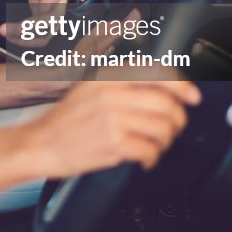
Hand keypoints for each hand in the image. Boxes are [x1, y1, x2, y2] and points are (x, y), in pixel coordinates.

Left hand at [0, 0, 72, 38]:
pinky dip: (25, 41)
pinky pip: (39, 39)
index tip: (37, 4)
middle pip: (50, 21)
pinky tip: (11, 37)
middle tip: (6, 29)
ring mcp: (53, 18)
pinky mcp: (46, 26)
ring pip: (45, 35)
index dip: (48, 1)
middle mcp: (58, 5)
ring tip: (5, 33)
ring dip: (25, 39)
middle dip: (29, 28)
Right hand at [22, 78, 199, 176]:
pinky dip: (152, 158)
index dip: (183, 85)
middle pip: (168, 103)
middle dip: (177, 120)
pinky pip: (151, 150)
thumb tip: (165, 85)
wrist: (40, 144)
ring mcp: (113, 117)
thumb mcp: (90, 87)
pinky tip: (144, 158)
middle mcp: (111, 93)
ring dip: (165, 141)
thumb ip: (122, 81)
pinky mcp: (114, 143)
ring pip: (164, 128)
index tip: (192, 97)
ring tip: (153, 145)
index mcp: (108, 76)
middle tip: (171, 128)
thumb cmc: (65, 120)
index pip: (158, 72)